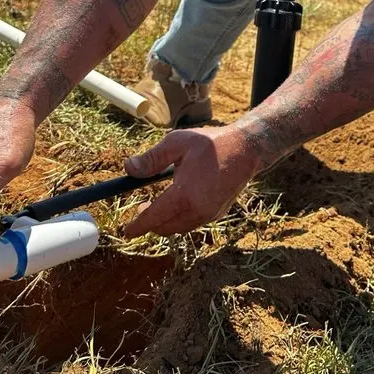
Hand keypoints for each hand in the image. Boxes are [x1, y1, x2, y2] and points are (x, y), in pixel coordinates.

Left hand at [123, 125, 261, 236]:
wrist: (247, 149)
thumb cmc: (211, 143)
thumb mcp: (177, 143)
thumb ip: (152, 158)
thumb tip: (129, 168)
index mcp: (184, 195)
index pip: (154, 218)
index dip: (138, 226)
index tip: (126, 231)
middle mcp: (197, 211)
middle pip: (165, 228)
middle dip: (150, 224)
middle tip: (142, 208)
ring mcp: (210, 215)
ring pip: (179, 228)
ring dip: (165, 223)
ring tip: (157, 205)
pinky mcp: (218, 214)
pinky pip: (192, 224)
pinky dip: (180, 220)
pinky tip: (179, 202)